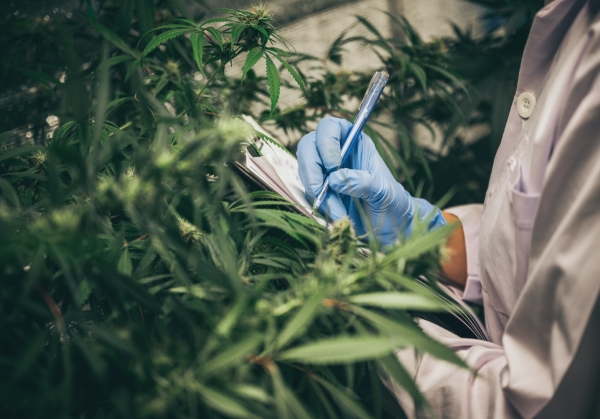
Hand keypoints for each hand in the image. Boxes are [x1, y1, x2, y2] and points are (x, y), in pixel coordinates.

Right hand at [297, 117, 444, 245]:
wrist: (390, 226)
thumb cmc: (391, 202)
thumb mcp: (383, 191)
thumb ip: (363, 182)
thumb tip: (335, 179)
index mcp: (354, 143)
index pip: (330, 127)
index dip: (326, 142)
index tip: (333, 166)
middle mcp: (336, 153)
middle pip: (308, 147)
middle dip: (311, 170)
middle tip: (321, 191)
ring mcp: (325, 172)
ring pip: (305, 171)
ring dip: (316, 192)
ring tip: (338, 212)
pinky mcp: (320, 191)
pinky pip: (308, 192)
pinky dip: (318, 204)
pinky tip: (336, 215)